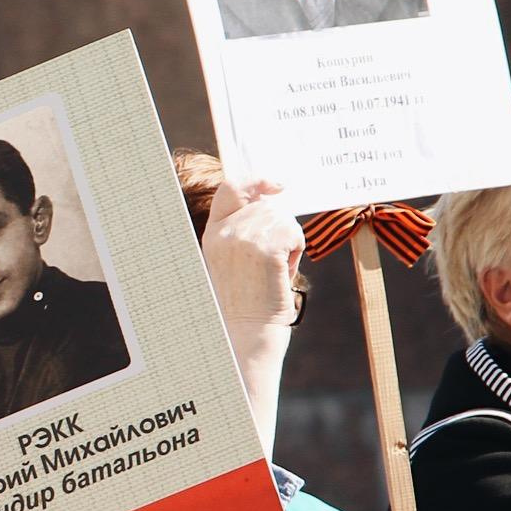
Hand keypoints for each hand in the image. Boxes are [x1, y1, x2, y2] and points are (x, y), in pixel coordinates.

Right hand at [201, 177, 304, 327]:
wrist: (249, 328)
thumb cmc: (247, 298)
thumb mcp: (234, 257)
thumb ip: (245, 228)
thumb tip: (272, 198)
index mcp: (214, 232)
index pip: (231, 188)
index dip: (256, 181)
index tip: (276, 185)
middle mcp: (226, 232)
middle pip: (267, 205)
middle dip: (280, 228)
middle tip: (274, 260)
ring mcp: (244, 238)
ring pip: (284, 219)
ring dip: (289, 242)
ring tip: (275, 269)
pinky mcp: (266, 248)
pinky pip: (293, 233)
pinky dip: (296, 250)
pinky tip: (282, 271)